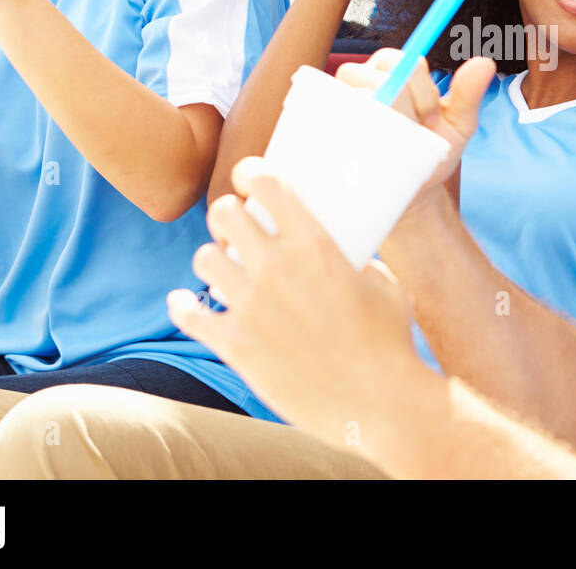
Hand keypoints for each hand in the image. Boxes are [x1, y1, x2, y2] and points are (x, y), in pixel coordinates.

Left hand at [168, 156, 424, 444]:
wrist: (377, 402)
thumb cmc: (391, 343)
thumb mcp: (386, 285)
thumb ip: (362, 264)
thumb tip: (354, 259)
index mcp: (315, 243)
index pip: (266, 184)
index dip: (251, 172)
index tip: (249, 177)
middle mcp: (277, 267)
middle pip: (225, 214)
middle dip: (228, 215)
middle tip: (236, 227)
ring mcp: (251, 305)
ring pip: (204, 259)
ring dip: (213, 260)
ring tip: (223, 268)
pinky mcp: (235, 344)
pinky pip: (189, 313)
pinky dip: (184, 306)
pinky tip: (186, 303)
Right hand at [334, 50, 495, 195]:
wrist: (408, 193)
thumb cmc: (431, 152)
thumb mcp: (458, 126)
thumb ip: (468, 95)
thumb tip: (485, 63)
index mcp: (392, 70)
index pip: (398, 61)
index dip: (418, 88)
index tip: (431, 117)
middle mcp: (361, 82)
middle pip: (373, 78)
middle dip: (400, 107)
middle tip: (414, 133)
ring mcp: (339, 107)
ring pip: (351, 101)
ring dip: (374, 124)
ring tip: (391, 145)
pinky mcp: (325, 132)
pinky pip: (328, 124)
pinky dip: (347, 136)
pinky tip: (366, 152)